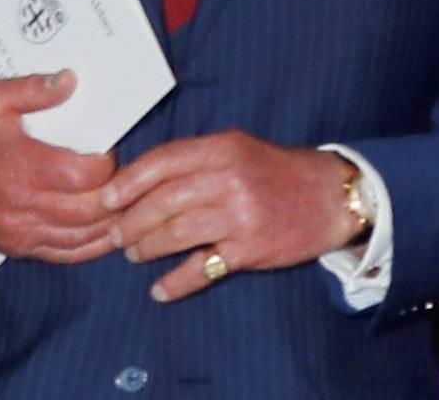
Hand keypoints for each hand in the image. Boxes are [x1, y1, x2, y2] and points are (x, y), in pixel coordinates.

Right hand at [0, 70, 117, 261]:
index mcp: (21, 167)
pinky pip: (66, 255)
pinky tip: (109, 230)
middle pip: (92, 209)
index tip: (108, 150)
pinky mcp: (18, 248)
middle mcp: (24, 206)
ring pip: (85, 236)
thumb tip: (70, 80)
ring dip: (112, 221)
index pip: (84, 175)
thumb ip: (32, 89)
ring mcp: (21, 232)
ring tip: (126, 201)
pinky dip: (93, 245)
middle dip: (119, 193)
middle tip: (129, 177)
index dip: (107, 164)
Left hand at [104, 129, 358, 301]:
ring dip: (146, 248)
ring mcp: (240, 215)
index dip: (128, 182)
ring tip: (135, 254)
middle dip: (131, 221)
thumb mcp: (240, 150)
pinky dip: (175, 283)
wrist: (332, 197)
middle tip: (117, 235)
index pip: (163, 161)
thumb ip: (197, 160)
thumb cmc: (279, 172)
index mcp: (224, 148)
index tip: (106, 199)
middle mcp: (230, 178)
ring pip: (175, 234)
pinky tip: (160, 290)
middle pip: (162, 201)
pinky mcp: (249, 248)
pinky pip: (200, 269)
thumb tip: (140, 180)